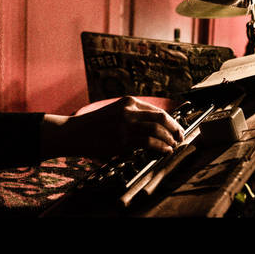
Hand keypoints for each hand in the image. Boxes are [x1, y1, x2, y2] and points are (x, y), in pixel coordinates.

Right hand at [52, 96, 184, 160]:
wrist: (73, 132)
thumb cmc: (94, 126)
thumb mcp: (115, 113)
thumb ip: (133, 117)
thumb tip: (155, 129)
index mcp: (128, 102)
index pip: (157, 110)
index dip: (171, 121)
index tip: (177, 129)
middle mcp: (129, 110)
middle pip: (161, 118)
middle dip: (175, 129)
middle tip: (180, 137)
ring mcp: (125, 124)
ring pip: (157, 130)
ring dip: (169, 139)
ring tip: (173, 146)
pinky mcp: (122, 139)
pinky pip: (148, 142)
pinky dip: (161, 147)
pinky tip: (165, 151)